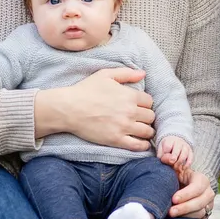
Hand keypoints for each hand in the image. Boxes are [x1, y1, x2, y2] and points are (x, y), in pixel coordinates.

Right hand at [34, 67, 154, 148]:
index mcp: (129, 95)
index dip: (145, 103)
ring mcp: (124, 127)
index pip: (149, 101)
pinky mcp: (116, 140)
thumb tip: (143, 74)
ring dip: (147, 131)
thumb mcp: (105, 75)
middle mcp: (130, 111)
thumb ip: (126, 73)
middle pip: (151, 117)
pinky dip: (143, 145)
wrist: (69, 108)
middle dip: (147, 117)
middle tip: (140, 118)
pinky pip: (138, 145)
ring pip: (148, 131)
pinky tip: (141, 143)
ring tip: (142, 130)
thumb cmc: (86, 90)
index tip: (139, 106)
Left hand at [157, 136, 192, 166]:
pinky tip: (182, 168)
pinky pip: (190, 158)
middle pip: (176, 151)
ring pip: (184, 155)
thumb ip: (160, 154)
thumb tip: (161, 160)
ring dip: (179, 163)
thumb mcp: (161, 147)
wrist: (176, 141)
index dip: (165, 155)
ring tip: (175, 168)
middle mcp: (179, 142)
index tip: (163, 159)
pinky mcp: (190, 152)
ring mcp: (185, 147)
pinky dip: (187, 164)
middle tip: (170, 165)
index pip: (167, 147)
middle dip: (172, 160)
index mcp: (170, 140)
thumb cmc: (168, 146)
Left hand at [161, 154, 214, 218]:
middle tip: (170, 211)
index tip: (173, 199)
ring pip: (200, 212)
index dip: (186, 194)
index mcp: (202, 180)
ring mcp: (208, 204)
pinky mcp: (205, 215)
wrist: (184, 188)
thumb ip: (169, 162)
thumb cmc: (178, 178)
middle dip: (185, 207)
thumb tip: (165, 158)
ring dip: (185, 215)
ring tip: (171, 215)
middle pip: (200, 201)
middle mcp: (208, 192)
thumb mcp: (175, 169)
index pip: (198, 187)